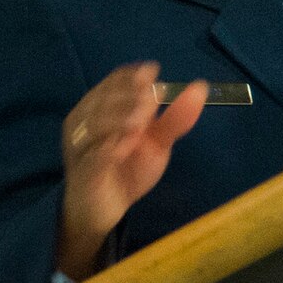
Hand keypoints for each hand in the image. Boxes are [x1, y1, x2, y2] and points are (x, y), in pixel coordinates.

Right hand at [56, 62, 205, 280]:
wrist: (103, 210)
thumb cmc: (127, 168)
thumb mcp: (156, 141)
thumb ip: (175, 117)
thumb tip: (200, 87)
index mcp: (101, 108)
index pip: (113, 81)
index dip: (132, 75)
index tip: (153, 71)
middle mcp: (85, 122)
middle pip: (103, 98)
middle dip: (128, 95)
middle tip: (152, 98)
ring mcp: (81, 147)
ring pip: (94, 124)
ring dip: (118, 117)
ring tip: (141, 121)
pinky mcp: (84, 171)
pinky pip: (93, 156)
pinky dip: (109, 148)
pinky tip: (125, 147)